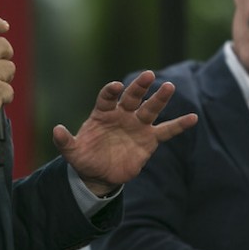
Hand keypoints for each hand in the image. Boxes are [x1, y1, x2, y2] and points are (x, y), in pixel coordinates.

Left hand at [52, 70, 197, 196]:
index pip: (107, 96)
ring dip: (159, 99)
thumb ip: (65, 141)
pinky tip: (192, 118)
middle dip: (139, 86)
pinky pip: (166, 130)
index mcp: (103, 112)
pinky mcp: (149, 139)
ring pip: (150, 108)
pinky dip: (179, 125)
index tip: (116, 87)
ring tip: (169, 87)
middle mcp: (122, 114)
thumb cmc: (85, 158)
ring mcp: (137, 125)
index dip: (111, 91)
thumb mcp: (72, 152)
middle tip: (148, 75)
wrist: (99, 174)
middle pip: (132, 97)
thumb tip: (56, 130)